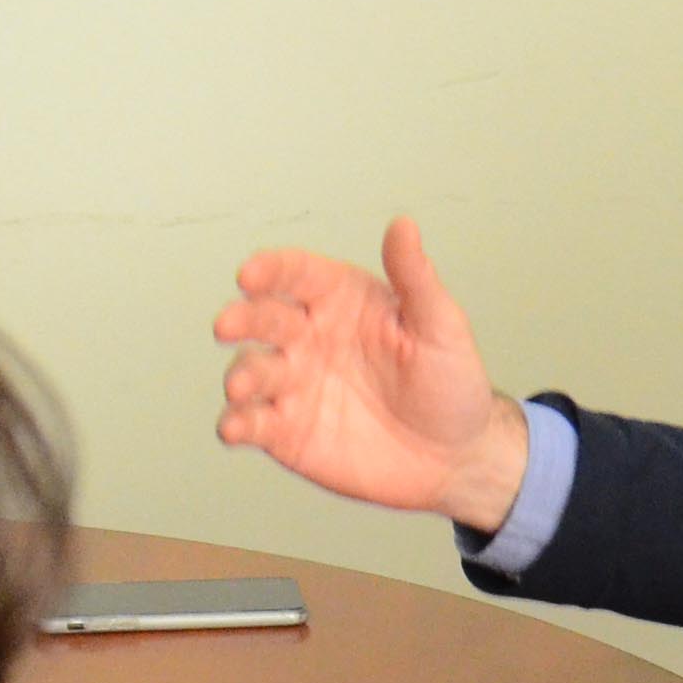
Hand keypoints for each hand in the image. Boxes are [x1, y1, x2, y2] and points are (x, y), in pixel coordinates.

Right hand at [212, 218, 532, 531]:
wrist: (455, 457)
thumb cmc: (450, 382)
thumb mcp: (441, 325)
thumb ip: (415, 277)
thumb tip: (403, 224)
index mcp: (339, 300)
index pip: (296, 274)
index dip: (270, 270)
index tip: (249, 274)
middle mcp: (308, 337)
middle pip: (263, 318)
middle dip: (242, 319)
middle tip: (227, 325)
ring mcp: (295, 385)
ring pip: (252, 370)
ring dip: (241, 375)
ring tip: (241, 386)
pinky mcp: (288, 432)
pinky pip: (253, 423)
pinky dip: (237, 424)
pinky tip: (233, 427)